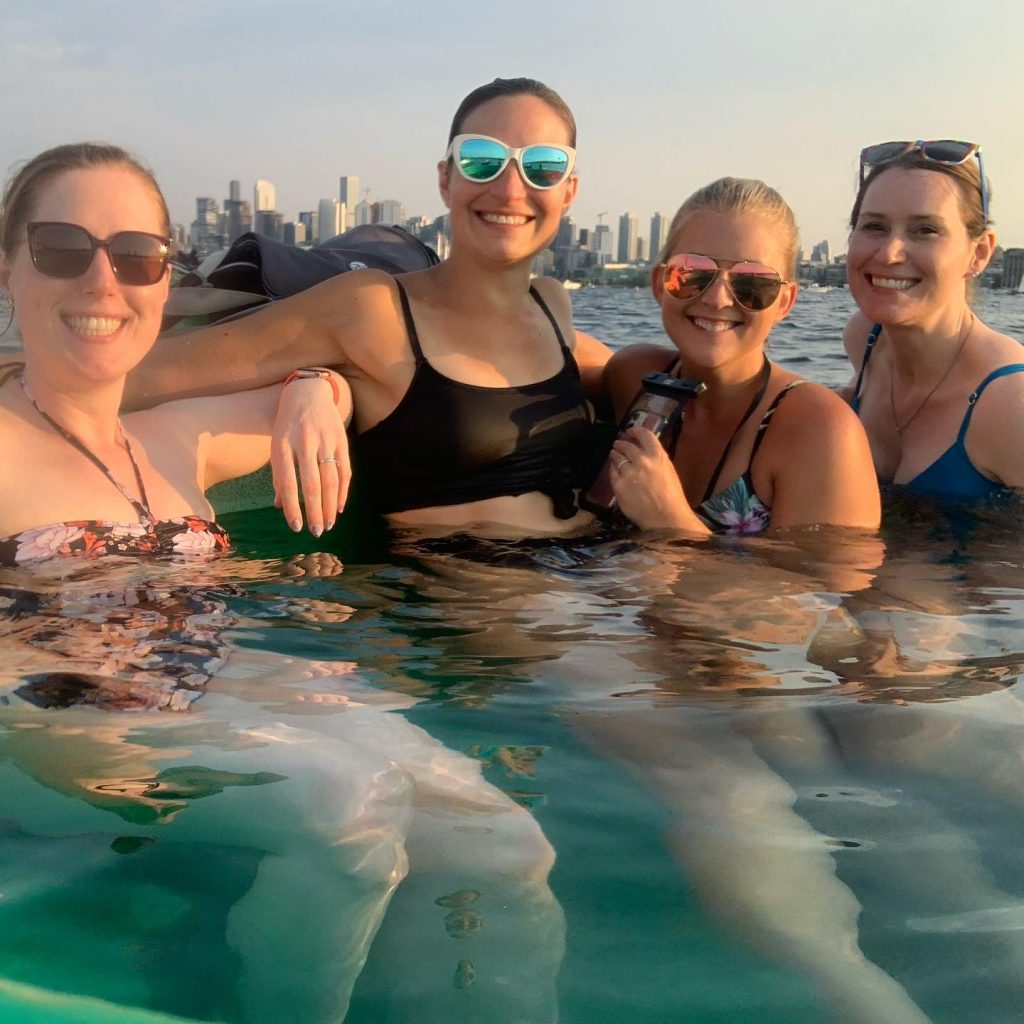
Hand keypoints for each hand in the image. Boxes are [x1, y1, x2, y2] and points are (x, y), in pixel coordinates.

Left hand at [271, 374, 351, 535]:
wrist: (308, 392)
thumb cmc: (287, 425)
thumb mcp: (276, 445)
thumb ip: (279, 475)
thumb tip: (281, 506)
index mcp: (282, 445)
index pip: (287, 483)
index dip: (292, 507)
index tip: (296, 527)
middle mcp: (304, 442)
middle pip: (311, 484)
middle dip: (315, 511)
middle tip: (316, 532)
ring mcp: (325, 440)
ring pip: (330, 479)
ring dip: (331, 506)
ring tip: (329, 524)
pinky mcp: (341, 439)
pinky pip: (344, 470)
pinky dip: (343, 491)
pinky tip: (340, 507)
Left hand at [610, 427, 708, 533]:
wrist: (665, 518)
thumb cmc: (672, 497)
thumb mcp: (669, 471)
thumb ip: (657, 460)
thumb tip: (645, 453)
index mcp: (658, 456)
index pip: (644, 435)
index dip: (635, 431)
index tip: (630, 431)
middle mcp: (642, 460)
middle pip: (626, 446)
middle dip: (621, 443)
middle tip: (618, 444)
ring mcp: (628, 472)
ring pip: (616, 457)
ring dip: (615, 454)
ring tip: (614, 454)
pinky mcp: (618, 485)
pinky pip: (612, 473)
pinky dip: (613, 470)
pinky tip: (614, 470)